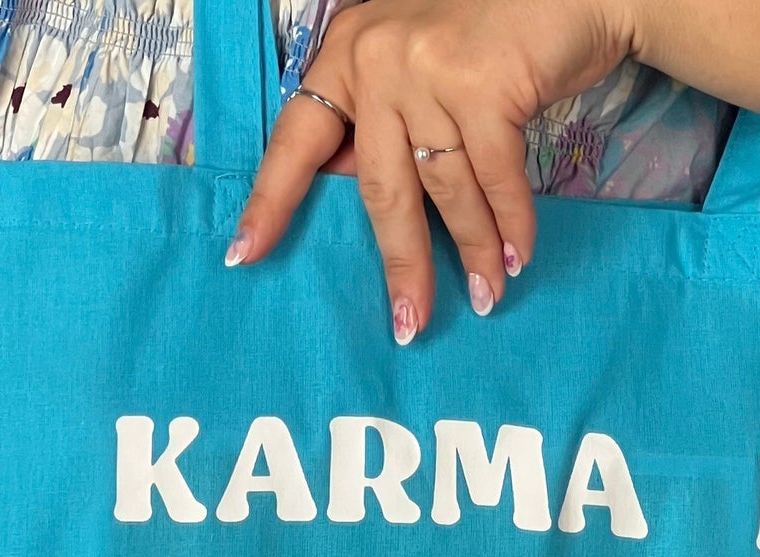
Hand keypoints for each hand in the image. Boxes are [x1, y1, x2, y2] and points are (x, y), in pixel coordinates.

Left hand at [226, 0, 635, 341]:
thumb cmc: (493, 29)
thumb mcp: (417, 61)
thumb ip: (385, 120)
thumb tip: (368, 199)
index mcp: (348, 54)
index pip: (297, 140)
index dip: (271, 202)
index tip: (243, 257)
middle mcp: (379, 58)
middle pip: (381, 190)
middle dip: (402, 265)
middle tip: (410, 325)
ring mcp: (430, 69)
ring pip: (444, 190)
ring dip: (473, 252)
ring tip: (486, 296)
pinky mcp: (486, 84)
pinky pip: (494, 178)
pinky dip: (510, 223)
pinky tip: (516, 257)